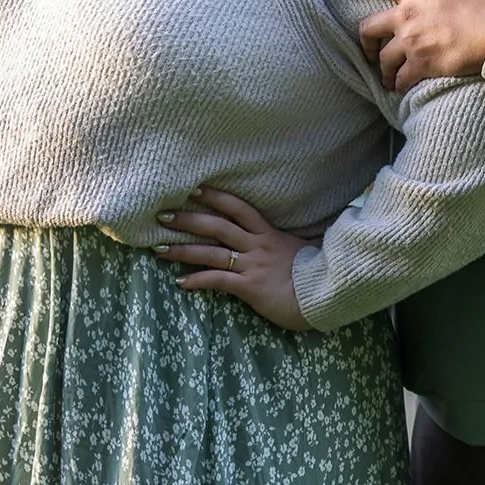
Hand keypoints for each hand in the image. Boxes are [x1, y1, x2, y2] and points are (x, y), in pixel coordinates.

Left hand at [154, 187, 311, 330]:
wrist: (325, 295)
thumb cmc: (317, 274)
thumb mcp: (306, 248)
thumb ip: (294, 239)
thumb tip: (298, 232)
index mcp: (268, 234)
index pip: (239, 208)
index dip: (216, 197)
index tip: (194, 190)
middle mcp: (257, 245)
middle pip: (217, 226)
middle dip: (188, 219)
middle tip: (163, 215)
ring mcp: (252, 265)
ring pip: (211, 253)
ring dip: (182, 250)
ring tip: (159, 250)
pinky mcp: (249, 287)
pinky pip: (218, 281)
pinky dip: (198, 280)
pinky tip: (180, 283)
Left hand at [335, 0, 484, 91]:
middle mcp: (407, 16)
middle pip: (367, 29)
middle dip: (364, 41)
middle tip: (367, 51)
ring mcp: (412, 42)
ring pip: (383, 59)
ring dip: (384, 69)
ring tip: (388, 77)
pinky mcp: (423, 65)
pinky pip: (401, 79)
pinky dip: (399, 85)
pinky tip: (401, 89)